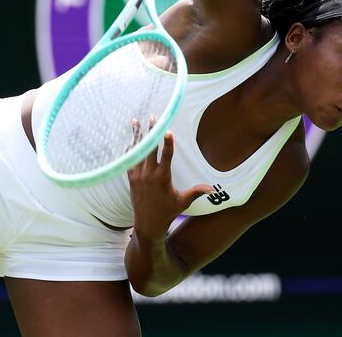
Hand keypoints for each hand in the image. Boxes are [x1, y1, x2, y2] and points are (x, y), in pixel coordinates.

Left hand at [127, 118, 213, 239]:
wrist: (148, 224)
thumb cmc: (167, 212)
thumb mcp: (183, 202)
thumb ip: (196, 192)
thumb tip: (213, 189)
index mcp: (163, 178)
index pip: (166, 156)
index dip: (167, 143)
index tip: (167, 131)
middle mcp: (149, 174)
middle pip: (150, 149)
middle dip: (151, 132)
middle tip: (153, 118)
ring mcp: (138, 175)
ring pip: (137, 151)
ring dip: (137, 136)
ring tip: (136, 121)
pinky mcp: (131, 178)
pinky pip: (129, 160)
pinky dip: (130, 149)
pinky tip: (131, 139)